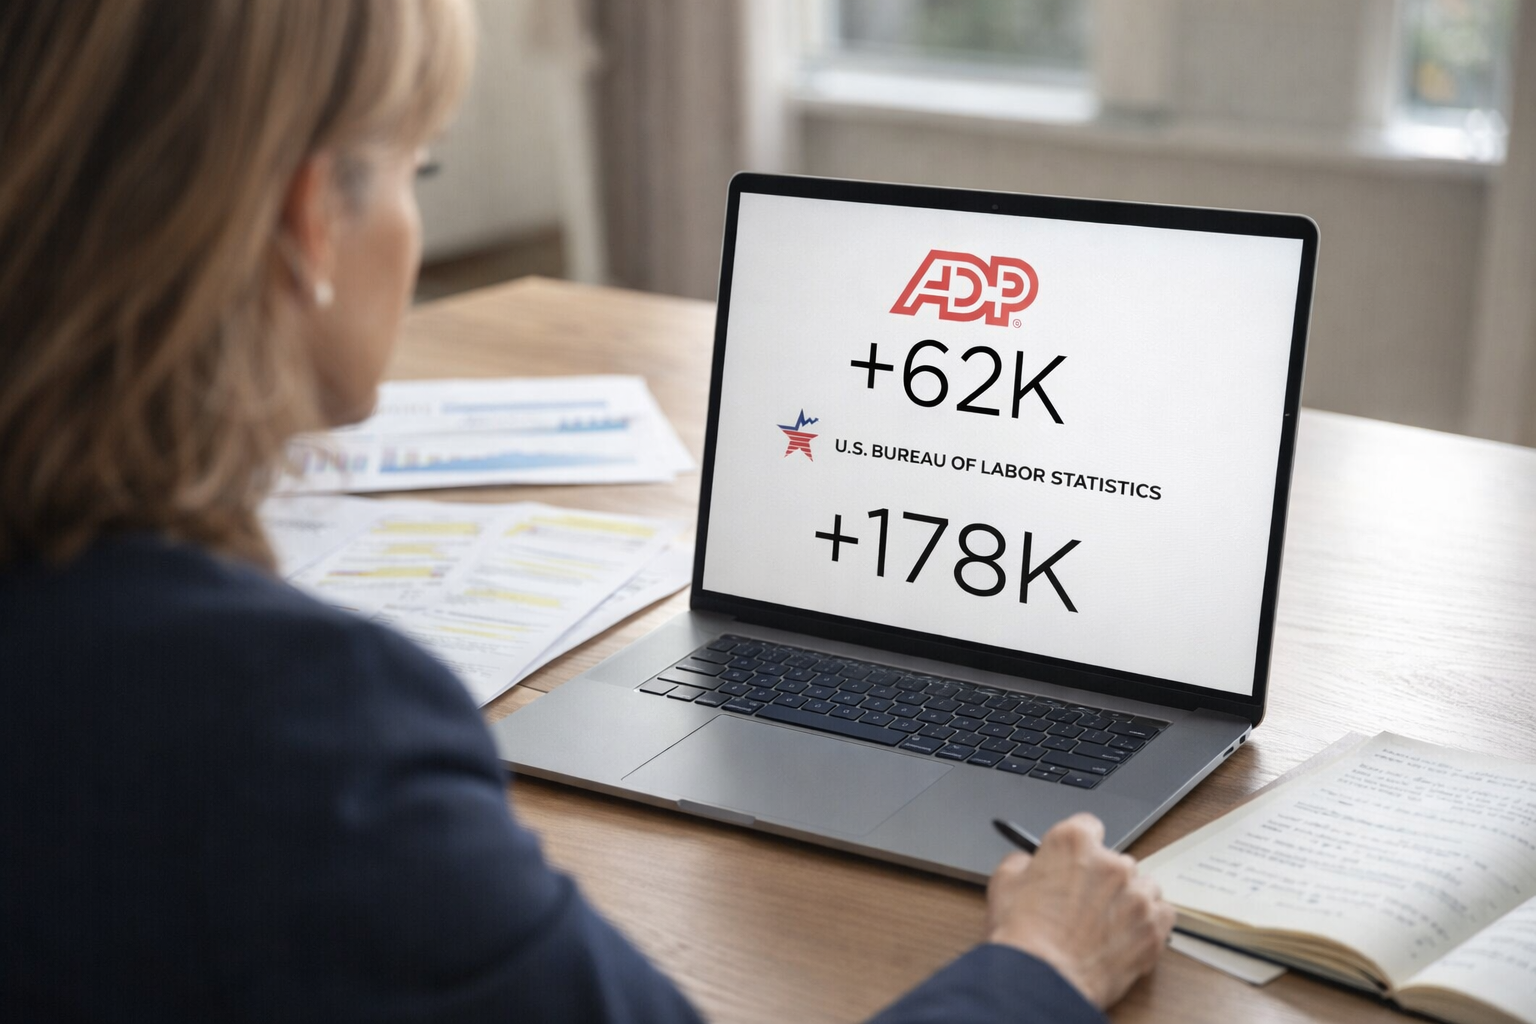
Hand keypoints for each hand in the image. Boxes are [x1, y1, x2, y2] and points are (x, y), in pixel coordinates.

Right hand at [985, 813, 1174, 1008]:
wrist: (1043, 979)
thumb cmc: (1022, 935)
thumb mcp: (1004, 883)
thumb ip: (1023, 862)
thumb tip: (1030, 864)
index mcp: (1073, 842)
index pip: (1088, 826)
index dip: (1080, 848)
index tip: (1078, 861)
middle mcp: (1111, 862)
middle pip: (1116, 861)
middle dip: (1104, 879)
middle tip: (1084, 904)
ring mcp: (1137, 895)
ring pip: (1144, 886)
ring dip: (1129, 900)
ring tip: (1106, 924)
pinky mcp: (1154, 928)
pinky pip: (1163, 913)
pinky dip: (1150, 922)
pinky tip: (1128, 935)